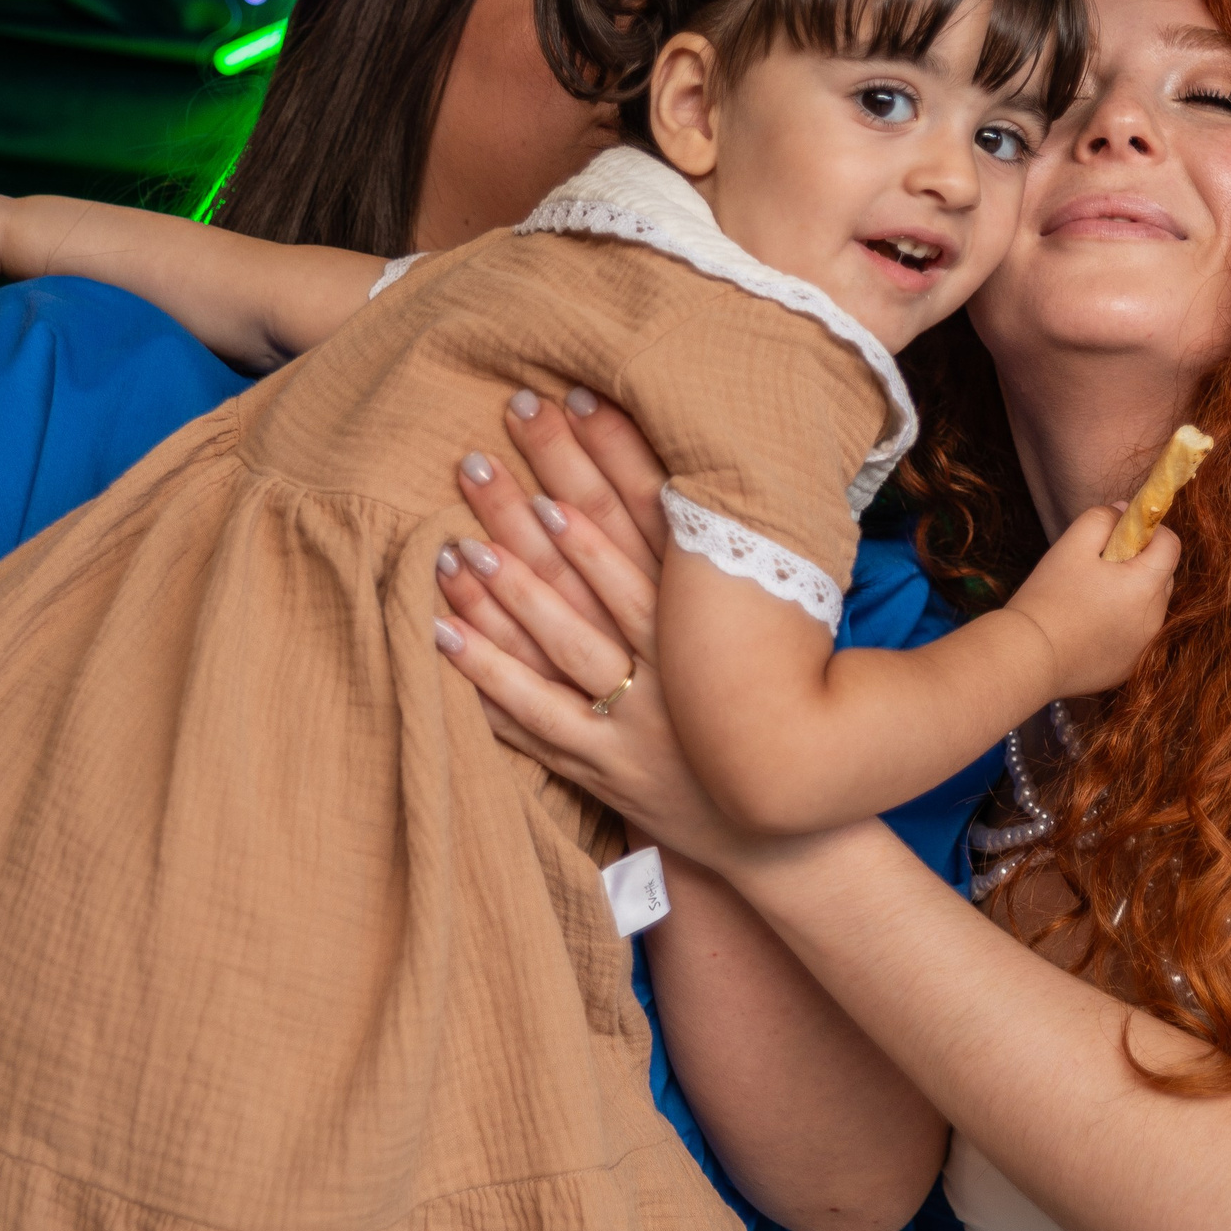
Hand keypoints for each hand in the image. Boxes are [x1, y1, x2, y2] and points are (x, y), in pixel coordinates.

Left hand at [433, 396, 745, 866]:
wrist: (790, 833)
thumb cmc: (767, 709)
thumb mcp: (768, 627)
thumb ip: (723, 561)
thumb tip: (691, 469)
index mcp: (714, 611)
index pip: (656, 512)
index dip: (612, 451)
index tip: (571, 397)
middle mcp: (674, 658)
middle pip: (591, 564)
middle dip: (534, 498)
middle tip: (482, 447)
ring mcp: (635, 715)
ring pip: (557, 638)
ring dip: (503, 584)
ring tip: (455, 537)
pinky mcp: (604, 765)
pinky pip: (532, 714)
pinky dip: (485, 672)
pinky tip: (440, 628)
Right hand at [1002, 503, 1179, 698]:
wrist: (1029, 658)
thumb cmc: (1049, 597)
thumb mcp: (1071, 545)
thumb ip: (1102, 519)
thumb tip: (1124, 511)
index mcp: (1146, 584)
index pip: (1171, 545)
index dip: (1150, 532)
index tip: (1121, 534)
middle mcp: (1155, 618)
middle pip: (1162, 576)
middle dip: (1141, 563)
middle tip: (1100, 565)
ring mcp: (1144, 647)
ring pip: (1149, 607)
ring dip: (1132, 595)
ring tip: (1091, 597)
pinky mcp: (1129, 667)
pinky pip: (1136, 635)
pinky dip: (1122, 625)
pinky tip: (1089, 626)